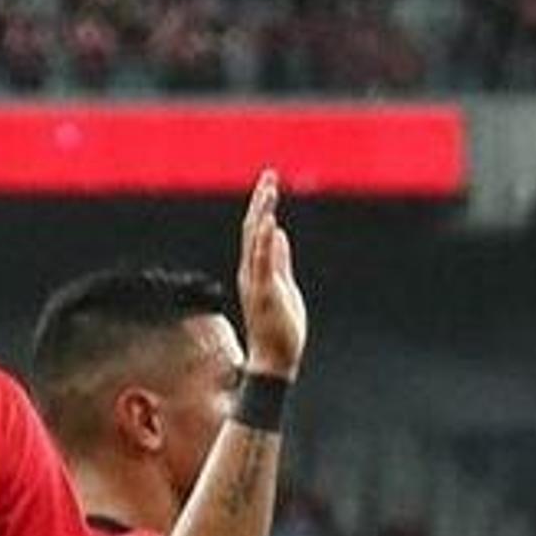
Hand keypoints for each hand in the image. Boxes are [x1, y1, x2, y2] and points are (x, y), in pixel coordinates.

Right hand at [237, 170, 305, 378]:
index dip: (262, 207)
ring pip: (254, 240)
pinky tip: (267, 221)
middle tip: (269, 176)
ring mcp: (256, 282)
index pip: (256, 233)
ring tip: (269, 189)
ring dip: (261, 214)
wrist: (274, 359)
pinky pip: (261, 261)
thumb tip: (279, 235)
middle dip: (261, 202)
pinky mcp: (264, 292)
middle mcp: (251, 273)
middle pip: (252, 230)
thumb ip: (280, 260)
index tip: (270, 184)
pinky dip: (262, 241)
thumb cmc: (280, 329)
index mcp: (256, 271)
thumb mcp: (284, 287)